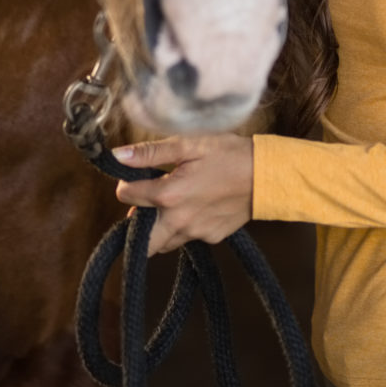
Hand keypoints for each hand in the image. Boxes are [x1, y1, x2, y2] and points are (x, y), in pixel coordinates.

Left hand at [111, 134, 252, 255]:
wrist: (267, 175)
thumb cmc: (228, 154)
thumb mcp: (189, 144)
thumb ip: (150, 153)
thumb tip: (118, 156)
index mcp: (168, 195)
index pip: (126, 196)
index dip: (126, 183)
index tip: (136, 176)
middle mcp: (178, 220)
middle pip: (142, 242)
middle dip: (137, 226)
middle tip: (147, 205)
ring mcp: (197, 233)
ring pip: (165, 242)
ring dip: (160, 227)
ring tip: (172, 204)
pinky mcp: (212, 238)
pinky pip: (189, 238)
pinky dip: (185, 226)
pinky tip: (197, 206)